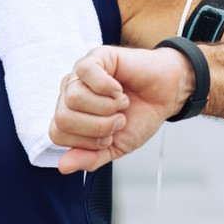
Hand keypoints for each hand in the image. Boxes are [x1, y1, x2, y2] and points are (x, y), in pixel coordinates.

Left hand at [50, 45, 194, 173]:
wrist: (166, 95)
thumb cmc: (140, 116)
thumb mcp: (116, 147)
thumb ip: (90, 158)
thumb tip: (63, 166)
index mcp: (71, 114)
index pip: (57, 133)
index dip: (86, 142)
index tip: (109, 138)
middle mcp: (70, 93)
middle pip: (63, 117)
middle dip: (97, 126)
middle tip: (118, 121)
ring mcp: (81, 74)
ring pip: (74, 97)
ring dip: (106, 107)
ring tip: (122, 104)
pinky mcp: (96, 57)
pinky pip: (87, 73)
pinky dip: (108, 88)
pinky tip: (120, 90)